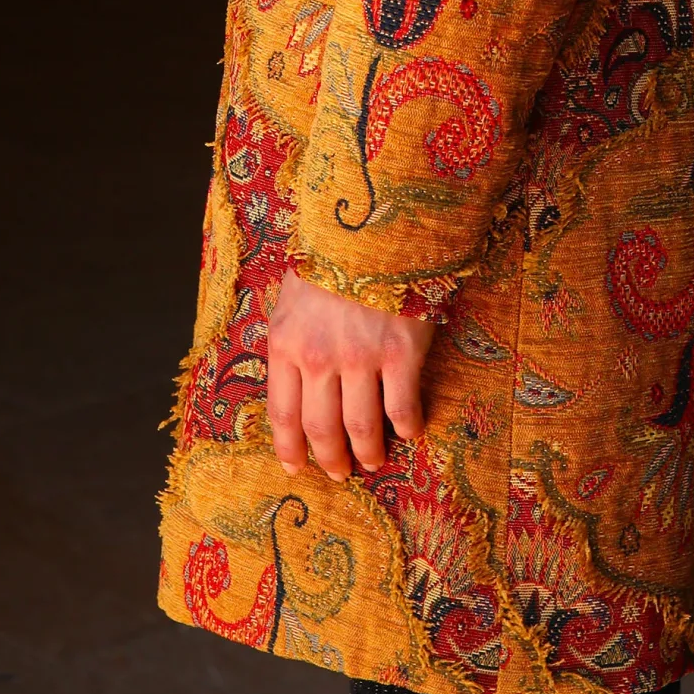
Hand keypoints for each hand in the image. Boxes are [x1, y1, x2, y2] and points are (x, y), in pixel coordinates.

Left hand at [265, 268, 435, 480]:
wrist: (376, 220)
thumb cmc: (333, 252)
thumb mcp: (295, 292)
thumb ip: (292, 334)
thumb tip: (292, 372)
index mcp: (286, 342)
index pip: (283, 413)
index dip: (290, 450)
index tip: (298, 469)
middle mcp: (318, 357)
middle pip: (320, 428)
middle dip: (330, 459)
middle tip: (340, 474)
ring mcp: (360, 357)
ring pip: (360, 427)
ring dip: (368, 452)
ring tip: (374, 461)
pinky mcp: (401, 352)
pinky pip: (402, 406)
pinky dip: (407, 425)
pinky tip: (410, 430)